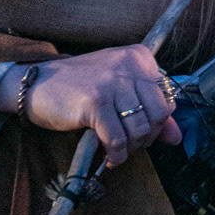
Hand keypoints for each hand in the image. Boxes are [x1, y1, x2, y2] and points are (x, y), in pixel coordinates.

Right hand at [21, 46, 179, 166]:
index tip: (142, 131)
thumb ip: (150, 110)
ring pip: (139, 129)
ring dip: (131, 148)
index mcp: (138, 57)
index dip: (157, 122)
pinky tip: (109, 157)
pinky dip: (116, 155)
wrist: (37, 84)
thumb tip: (177, 137)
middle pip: (158, 114)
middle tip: (131, 144)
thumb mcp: (119, 91)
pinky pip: (117, 139)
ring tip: (118, 150)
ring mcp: (111, 83)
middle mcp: (128, 66)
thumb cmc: (79, 87)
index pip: (167, 98)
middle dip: (148, 137)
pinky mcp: (95, 103)